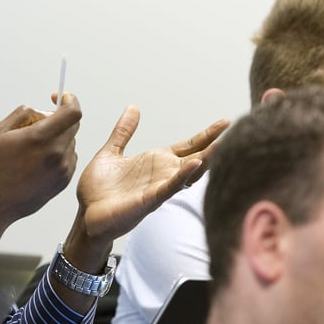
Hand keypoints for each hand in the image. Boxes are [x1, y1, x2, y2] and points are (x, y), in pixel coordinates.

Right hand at [0, 93, 82, 232]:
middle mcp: (56, 154)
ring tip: (33, 148)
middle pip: (73, 125)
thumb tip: (39, 110)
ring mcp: (62, 170)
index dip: (70, 100)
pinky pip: (69, 159)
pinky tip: (37, 162)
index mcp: (40, 138)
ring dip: (58, 138)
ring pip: (70, 142)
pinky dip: (58, 154)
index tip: (61, 97)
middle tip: (37, 124)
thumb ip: (22, 114)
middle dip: (59, 118)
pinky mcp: (63, 183)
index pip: (73, 112)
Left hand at [73, 107, 228, 247]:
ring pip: (189, 173)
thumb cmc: (98, 190)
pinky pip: (170, 188)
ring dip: (206, 159)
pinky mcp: (148, 201)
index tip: (225, 121)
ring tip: (223, 144)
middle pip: (196, 157)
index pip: (188, 146)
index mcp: (155, 162)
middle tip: (237, 131)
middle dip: (216, 145)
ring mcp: (158, 188)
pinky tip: (195, 164)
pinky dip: (183, 176)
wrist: (85, 214)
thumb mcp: (111, 153)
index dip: (206, 135)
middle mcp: (162, 175)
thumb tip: (133, 108)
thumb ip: (123, 132)